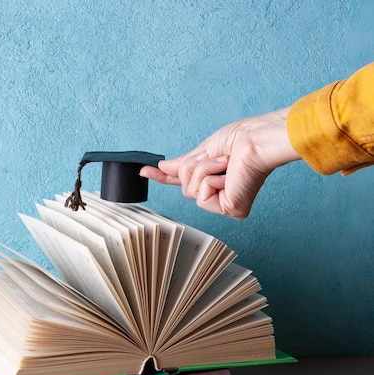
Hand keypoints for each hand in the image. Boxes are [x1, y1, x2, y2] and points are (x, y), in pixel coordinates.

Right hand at [140, 107, 300, 218]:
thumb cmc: (240, 138)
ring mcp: (225, 202)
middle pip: (184, 187)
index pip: (185, 180)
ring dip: (203, 170)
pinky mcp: (231, 209)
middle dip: (191, 167)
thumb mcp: (203, 151)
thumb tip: (163, 167)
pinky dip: (210, 180)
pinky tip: (227, 175)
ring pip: (190, 191)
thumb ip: (183, 164)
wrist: (256, 139)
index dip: (163, 176)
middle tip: (211, 156)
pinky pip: (201, 197)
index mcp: (216, 177)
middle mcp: (221, 192)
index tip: (144, 171)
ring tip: (224, 162)